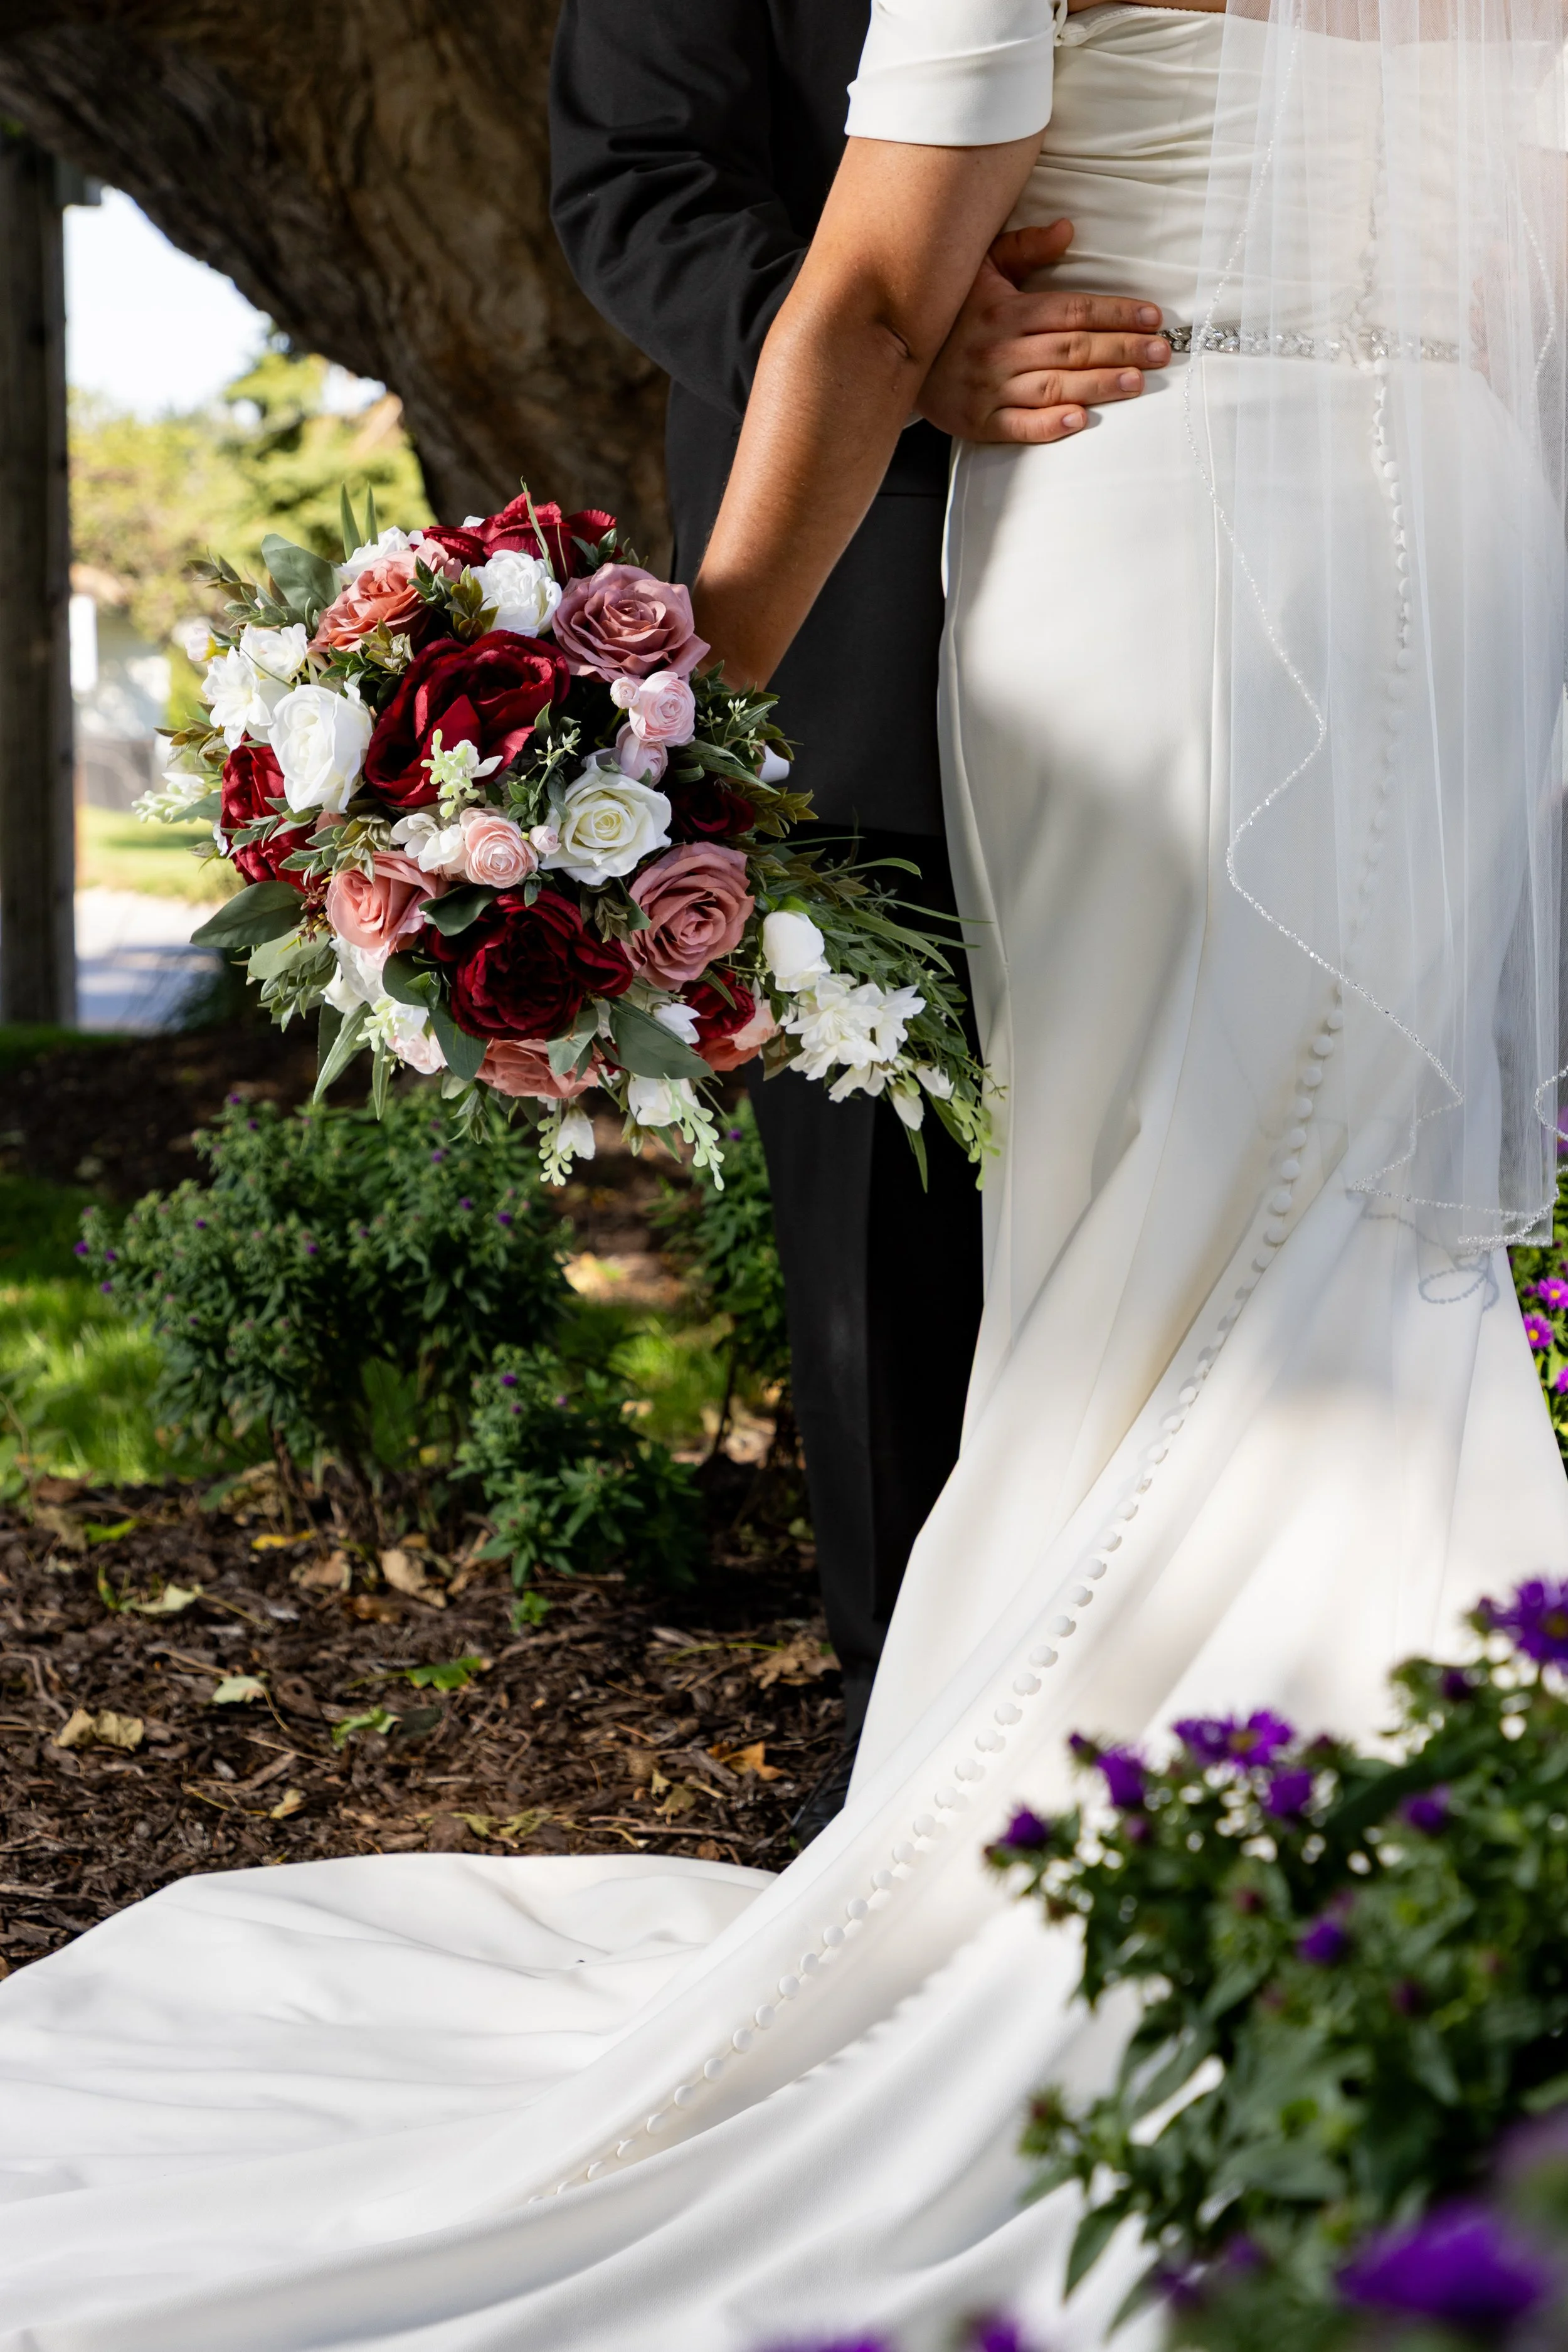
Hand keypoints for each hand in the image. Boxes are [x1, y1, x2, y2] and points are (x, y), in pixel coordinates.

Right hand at [917, 217, 1169, 443]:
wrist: (893, 356)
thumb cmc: (948, 311)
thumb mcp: (979, 267)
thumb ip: (1025, 249)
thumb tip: (1067, 230)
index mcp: (1005, 310)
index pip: (1072, 310)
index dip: (1115, 313)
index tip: (1153, 318)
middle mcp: (999, 350)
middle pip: (1072, 349)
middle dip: (1121, 349)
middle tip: (1162, 352)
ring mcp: (989, 389)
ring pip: (1054, 387)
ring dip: (1098, 385)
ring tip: (1137, 382)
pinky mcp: (978, 423)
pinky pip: (1018, 426)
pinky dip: (1050, 426)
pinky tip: (1081, 419)